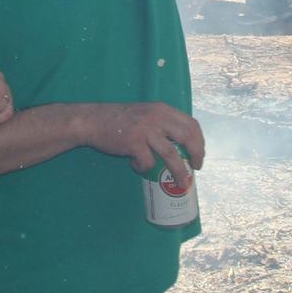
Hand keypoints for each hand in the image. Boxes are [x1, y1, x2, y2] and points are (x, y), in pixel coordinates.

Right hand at [79, 101, 203, 180]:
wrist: (92, 120)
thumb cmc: (120, 120)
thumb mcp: (146, 114)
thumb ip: (162, 123)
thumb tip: (181, 145)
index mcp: (162, 109)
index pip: (191, 124)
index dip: (199, 141)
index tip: (199, 154)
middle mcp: (157, 117)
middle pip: (187, 137)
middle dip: (196, 155)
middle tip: (196, 168)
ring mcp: (145, 130)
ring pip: (171, 154)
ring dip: (179, 172)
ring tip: (181, 183)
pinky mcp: (133, 143)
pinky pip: (148, 162)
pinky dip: (144, 168)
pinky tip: (136, 165)